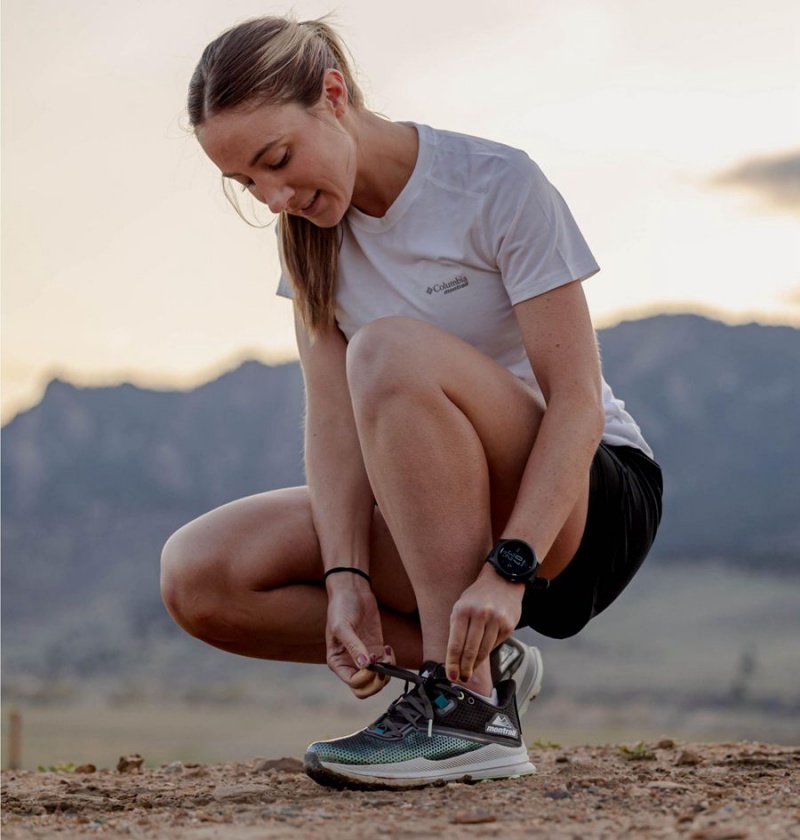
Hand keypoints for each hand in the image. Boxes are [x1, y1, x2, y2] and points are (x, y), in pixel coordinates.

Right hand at [325, 577, 394, 697]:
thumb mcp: (342, 627)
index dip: (366, 677)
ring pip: (378, 679)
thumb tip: (365, 666)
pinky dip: (391, 661)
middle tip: (383, 665)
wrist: (352, 591)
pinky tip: (388, 647)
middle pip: (366, 688)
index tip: (371, 662)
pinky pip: (386, 665)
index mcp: (337, 662)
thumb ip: (353, 647)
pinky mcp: (376, 649)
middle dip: (377, 681)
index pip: (354, 683)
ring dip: (386, 671)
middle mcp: (350, 664)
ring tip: (386, 654)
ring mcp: (365, 657)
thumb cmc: (340, 607)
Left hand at [445, 567, 523, 682]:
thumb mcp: (461, 606)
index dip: (452, 663)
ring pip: (484, 650)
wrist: (502, 581)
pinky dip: (488, 651)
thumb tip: (454, 657)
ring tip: (469, 671)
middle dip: (464, 668)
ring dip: (476, 664)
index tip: (451, 675)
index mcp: (463, 610)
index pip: (456, 643)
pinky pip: (495, 644)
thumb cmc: (477, 596)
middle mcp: (480, 614)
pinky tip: (483, 653)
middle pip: (470, 651)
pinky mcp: (509, 625)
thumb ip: (457, 629)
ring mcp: (496, 620)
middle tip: (461, 678)